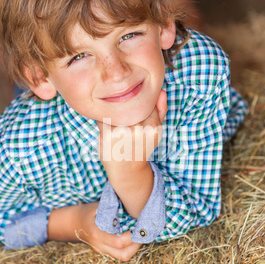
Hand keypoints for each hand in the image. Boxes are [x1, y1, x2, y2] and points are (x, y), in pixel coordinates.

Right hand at [47, 203, 141, 261]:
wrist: (74, 223)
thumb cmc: (88, 212)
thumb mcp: (98, 207)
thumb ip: (113, 209)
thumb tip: (132, 206)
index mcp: (96, 233)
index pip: (119, 242)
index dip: (132, 237)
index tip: (138, 226)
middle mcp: (99, 245)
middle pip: (123, 254)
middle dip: (136, 245)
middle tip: (142, 232)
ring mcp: (101, 251)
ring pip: (122, 256)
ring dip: (134, 248)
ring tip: (138, 235)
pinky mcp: (104, 252)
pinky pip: (119, 254)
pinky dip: (129, 248)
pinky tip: (132, 237)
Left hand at [96, 90, 167, 218]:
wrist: (128, 171)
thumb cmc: (141, 147)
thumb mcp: (155, 130)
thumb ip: (161, 110)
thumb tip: (162, 91)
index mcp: (153, 125)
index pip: (143, 100)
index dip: (137, 103)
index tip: (134, 110)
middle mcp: (139, 128)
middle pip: (128, 102)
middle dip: (124, 105)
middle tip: (123, 115)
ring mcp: (122, 132)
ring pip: (115, 108)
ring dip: (113, 112)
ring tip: (116, 123)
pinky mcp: (107, 136)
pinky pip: (102, 117)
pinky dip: (103, 120)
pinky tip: (108, 129)